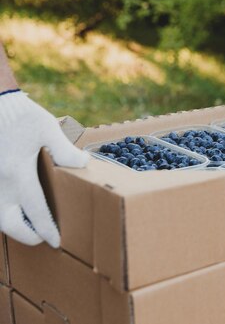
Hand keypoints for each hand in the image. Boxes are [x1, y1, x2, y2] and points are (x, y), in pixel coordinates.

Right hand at [0, 91, 88, 247]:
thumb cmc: (21, 115)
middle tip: (41, 239)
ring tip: (29, 226)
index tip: (56, 240)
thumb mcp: (48, 129)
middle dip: (26, 235)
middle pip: (9, 222)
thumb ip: (65, 150)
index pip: (36, 210)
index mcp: (18, 173)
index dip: (47, 228)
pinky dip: (2, 210)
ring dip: (12, 225)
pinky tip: (15, 207)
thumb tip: (84, 163)